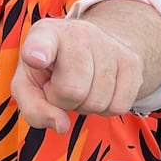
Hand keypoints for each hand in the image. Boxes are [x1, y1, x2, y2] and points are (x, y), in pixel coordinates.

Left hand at [12, 16, 144, 133]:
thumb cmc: (49, 70)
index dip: (38, 51)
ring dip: (85, 105)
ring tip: (80, 86)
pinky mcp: (132, 62)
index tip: (34, 58)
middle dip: (63, 101)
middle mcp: (79, 34)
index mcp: (44, 35)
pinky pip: (120, 106)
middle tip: (60, 87)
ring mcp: (109, 45)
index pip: (41, 43)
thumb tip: (61, 126)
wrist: (88, 48)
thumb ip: (34, 108)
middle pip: (72, 90)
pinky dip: (106, 109)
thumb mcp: (28, 85)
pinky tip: (97, 90)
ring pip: (98, 101)